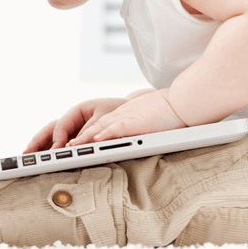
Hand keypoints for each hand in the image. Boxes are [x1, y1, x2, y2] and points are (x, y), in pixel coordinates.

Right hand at [23, 98, 128, 152]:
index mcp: (78, 110)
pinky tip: (43, 161)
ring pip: (51, 136)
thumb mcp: (106, 119)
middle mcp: (73, 120)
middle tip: (27, 154)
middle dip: (37, 141)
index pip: (61, 125)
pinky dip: (50, 150)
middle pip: (50, 130)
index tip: (54, 152)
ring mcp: (74, 129)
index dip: (56, 139)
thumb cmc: (120, 111)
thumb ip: (90, 131)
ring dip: (40, 146)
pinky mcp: (78, 138)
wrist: (132, 113)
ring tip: (29, 158)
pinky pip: (61, 144)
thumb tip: (75, 144)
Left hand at [70, 89, 185, 144]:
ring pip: (100, 128)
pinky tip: (95, 140)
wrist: (181, 101)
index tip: (76, 142)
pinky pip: (116, 128)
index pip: (101, 125)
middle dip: (80, 138)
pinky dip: (105, 134)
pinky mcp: (134, 122)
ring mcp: (127, 118)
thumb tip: (133, 139)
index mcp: (123, 116)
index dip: (88, 133)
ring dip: (85, 138)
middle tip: (66, 147)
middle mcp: (121, 116)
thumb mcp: (146, 118)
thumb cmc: (169, 111)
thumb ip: (137, 127)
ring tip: (72, 147)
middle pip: (95, 126)